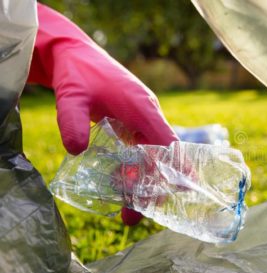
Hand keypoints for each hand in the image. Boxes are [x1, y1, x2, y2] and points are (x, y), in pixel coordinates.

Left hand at [29, 4, 177, 224]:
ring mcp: (139, 119)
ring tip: (126, 211)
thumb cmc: (77, 72)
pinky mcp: (129, 122)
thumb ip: (73, 121)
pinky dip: (131, 169)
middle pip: (159, 155)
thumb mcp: (71, 96)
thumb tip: (77, 151)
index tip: (185, 189)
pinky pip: (137, 150)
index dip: (178, 165)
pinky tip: (119, 185)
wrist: (74, 54)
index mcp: (142, 108)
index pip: (167, 141)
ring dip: (139, 181)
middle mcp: (146, 115)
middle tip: (135, 215)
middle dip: (151, 186)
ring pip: (148, 156)